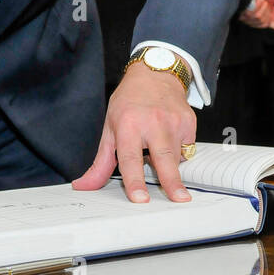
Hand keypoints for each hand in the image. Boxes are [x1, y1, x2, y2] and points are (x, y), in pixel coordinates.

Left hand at [73, 64, 194, 203]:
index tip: (140, 198)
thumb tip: (84, 186)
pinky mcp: (189, 121)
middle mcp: (153, 122)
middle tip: (179, 200)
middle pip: (164, 158)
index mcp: (128, 125)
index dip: (134, 181)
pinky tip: (169, 138)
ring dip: (168, 164)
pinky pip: (186, 149)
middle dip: (172, 182)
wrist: (155, 74)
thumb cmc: (129, 102)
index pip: (130, 159)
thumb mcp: (110, 128)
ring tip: (157, 148)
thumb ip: (101, 162)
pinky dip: (178, 151)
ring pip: (176, 157)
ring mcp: (174, 121)